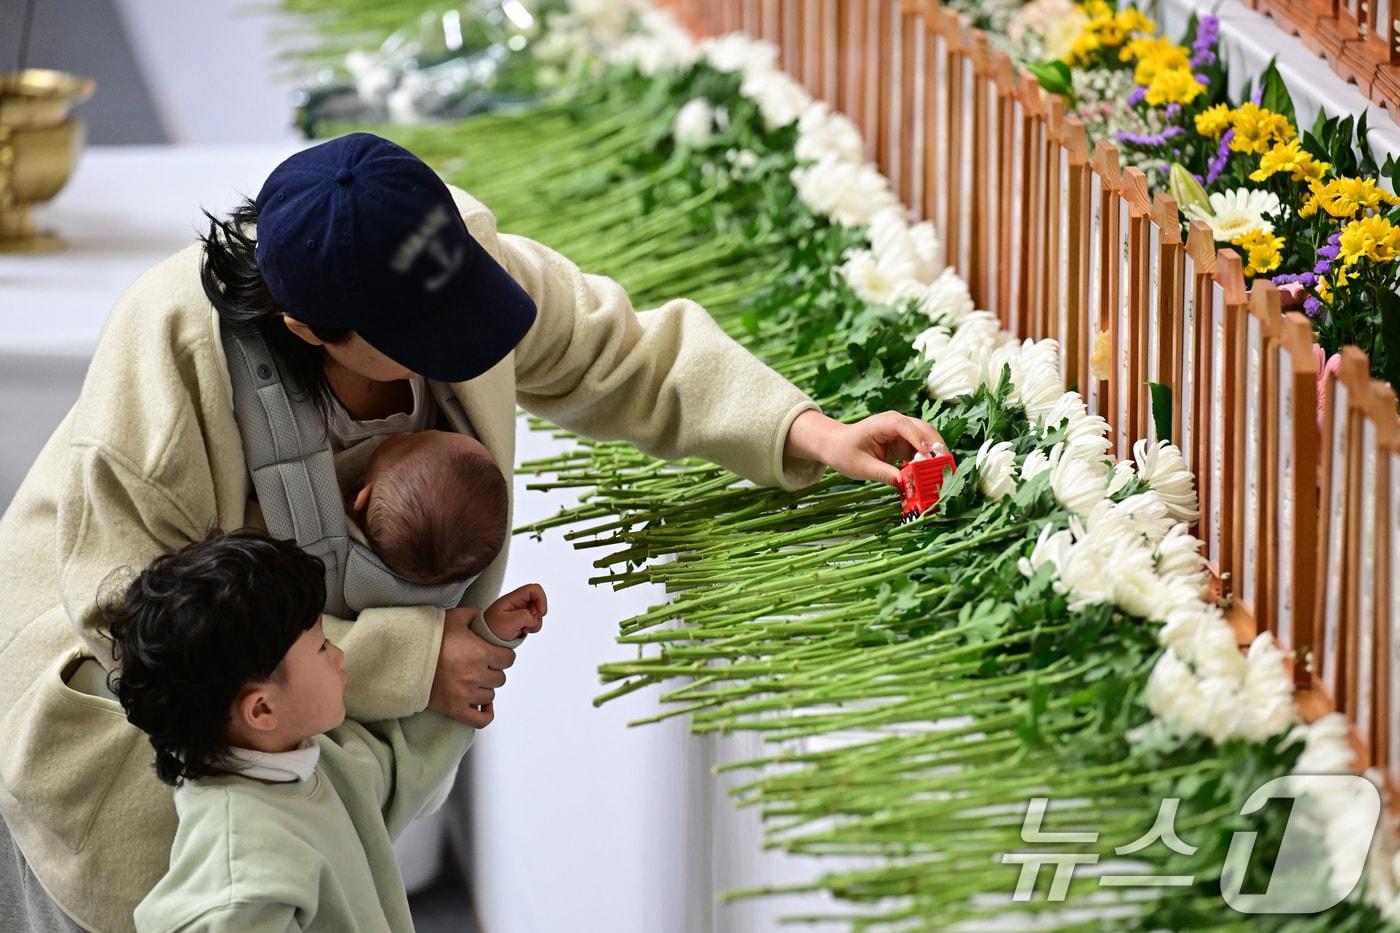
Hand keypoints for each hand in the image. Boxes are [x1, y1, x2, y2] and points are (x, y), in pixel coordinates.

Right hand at [428, 607, 514, 727]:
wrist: (404, 659)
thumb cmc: (429, 638)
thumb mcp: (453, 618)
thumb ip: (473, 615)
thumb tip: (484, 615)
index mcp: (480, 653)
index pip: (508, 659)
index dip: (503, 656)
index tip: (495, 654)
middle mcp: (476, 675)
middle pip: (499, 678)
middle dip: (492, 671)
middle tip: (480, 666)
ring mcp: (466, 694)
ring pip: (490, 696)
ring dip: (485, 688)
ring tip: (474, 681)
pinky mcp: (455, 709)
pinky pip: (481, 720)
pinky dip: (485, 713)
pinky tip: (482, 705)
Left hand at [483, 583, 547, 641]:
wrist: (486, 639)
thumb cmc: (492, 628)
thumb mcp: (508, 622)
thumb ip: (525, 616)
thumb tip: (534, 617)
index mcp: (513, 598)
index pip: (534, 589)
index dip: (541, 598)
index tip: (539, 611)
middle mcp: (519, 603)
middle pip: (539, 600)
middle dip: (539, 613)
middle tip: (529, 622)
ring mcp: (522, 611)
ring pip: (538, 613)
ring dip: (535, 622)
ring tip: (523, 628)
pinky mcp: (523, 620)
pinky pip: (535, 621)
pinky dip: (533, 627)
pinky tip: (523, 630)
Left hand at [784, 408, 946, 486]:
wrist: (836, 445)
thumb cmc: (845, 452)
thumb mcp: (862, 467)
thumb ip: (884, 474)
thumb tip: (904, 483)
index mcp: (884, 423)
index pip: (906, 427)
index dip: (920, 440)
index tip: (931, 457)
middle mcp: (898, 423)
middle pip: (925, 431)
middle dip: (937, 449)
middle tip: (946, 469)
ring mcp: (904, 432)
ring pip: (928, 441)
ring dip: (936, 457)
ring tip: (943, 475)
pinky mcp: (906, 442)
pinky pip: (922, 452)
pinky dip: (929, 463)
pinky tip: (932, 477)